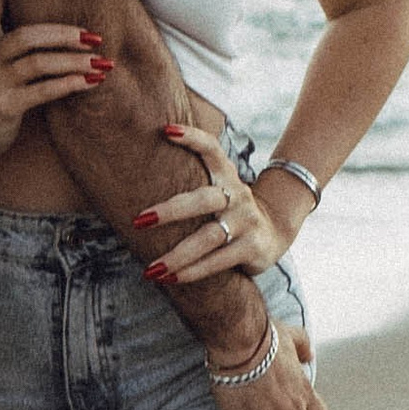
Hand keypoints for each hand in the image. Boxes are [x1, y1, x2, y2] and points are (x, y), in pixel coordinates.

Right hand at [0, 0, 109, 164]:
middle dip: (64, 33)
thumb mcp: (3, 67)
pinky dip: (69, 85)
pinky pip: (42, 90)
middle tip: (94, 36)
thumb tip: (59, 29)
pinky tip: (90, 83)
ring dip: (74, 62)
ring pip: (38, 62)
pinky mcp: (3, 105)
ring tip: (101, 63)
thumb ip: (22, 48)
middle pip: (27, 35)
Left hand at [138, 123, 290, 285]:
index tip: (166, 130)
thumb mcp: (217, 187)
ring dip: (177, 255)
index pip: (211, 149)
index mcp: (226, 175)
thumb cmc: (228, 208)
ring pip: (208, 237)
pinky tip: (170, 279)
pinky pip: (217, 261)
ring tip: (151, 268)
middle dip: (170, 210)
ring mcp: (246, 222)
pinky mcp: (252, 248)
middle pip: (203, 199)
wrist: (274, 231)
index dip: (192, 137)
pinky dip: (192, 272)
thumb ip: (190, 178)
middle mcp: (237, 195)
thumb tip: (134, 169)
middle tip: (140, 220)